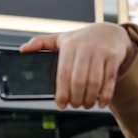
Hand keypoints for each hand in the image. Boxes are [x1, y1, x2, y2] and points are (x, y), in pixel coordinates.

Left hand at [19, 23, 136, 109]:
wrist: (109, 32)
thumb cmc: (81, 40)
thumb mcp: (61, 39)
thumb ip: (41, 43)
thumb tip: (22, 50)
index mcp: (69, 45)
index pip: (63, 74)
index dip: (62, 93)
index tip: (60, 105)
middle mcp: (86, 48)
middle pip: (79, 81)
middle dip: (76, 98)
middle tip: (74, 105)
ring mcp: (101, 52)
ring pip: (95, 83)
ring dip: (89, 99)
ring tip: (86, 105)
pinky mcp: (114, 57)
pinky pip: (109, 81)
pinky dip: (105, 96)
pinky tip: (100, 103)